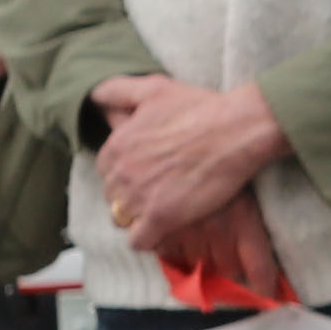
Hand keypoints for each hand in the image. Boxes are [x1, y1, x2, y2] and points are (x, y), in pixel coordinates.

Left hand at [94, 79, 291, 246]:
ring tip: (162, 208)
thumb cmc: (200, 107)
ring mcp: (139, 197)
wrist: (236, 129)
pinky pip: (138, 241)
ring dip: (137, 217)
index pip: (105, 171)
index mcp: (116, 145)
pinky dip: (147, 238)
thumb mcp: (153, 88)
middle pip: (112, 196)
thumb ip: (117, 90)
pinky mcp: (161, 217)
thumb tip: (94, 96)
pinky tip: (163, 228)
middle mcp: (121, 173)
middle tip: (160, 189)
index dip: (126, 172)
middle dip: (131, 195)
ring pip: (122, 219)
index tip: (148, 171)